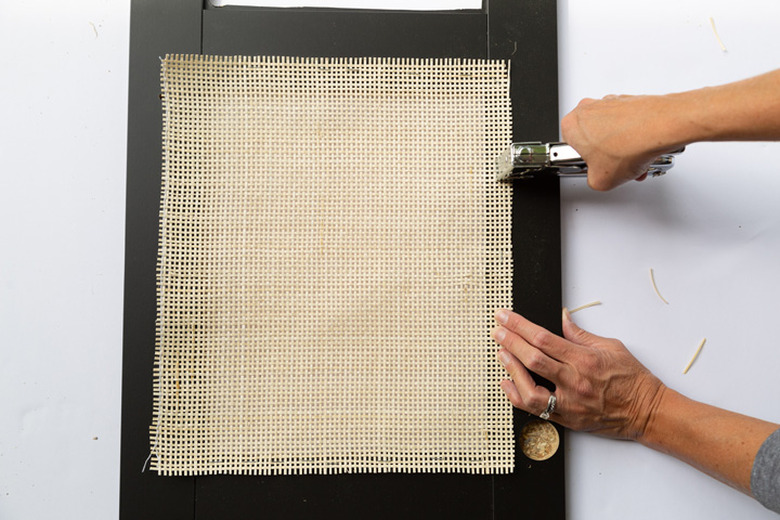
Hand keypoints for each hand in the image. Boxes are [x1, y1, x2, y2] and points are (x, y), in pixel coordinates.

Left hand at [492, 308, 665, 439]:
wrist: (647, 411)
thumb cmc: (633, 379)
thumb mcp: (610, 347)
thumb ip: (580, 334)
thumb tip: (562, 317)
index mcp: (584, 360)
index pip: (543, 339)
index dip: (520, 326)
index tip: (505, 317)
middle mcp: (574, 381)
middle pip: (532, 359)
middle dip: (510, 341)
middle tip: (496, 330)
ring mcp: (569, 403)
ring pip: (529, 389)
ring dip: (511, 370)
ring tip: (501, 354)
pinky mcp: (568, 419)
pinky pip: (536, 410)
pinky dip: (517, 396)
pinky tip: (507, 384)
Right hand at [561, 94, 681, 190]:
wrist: (661, 127)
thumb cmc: (629, 145)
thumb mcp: (600, 181)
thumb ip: (592, 180)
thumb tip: (599, 178)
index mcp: (571, 124)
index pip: (571, 149)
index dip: (585, 163)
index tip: (595, 169)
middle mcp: (588, 108)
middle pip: (593, 139)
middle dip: (606, 155)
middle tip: (615, 167)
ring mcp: (609, 102)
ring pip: (611, 131)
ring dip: (621, 148)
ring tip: (633, 162)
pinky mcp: (629, 101)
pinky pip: (627, 123)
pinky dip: (634, 137)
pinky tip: (642, 150)